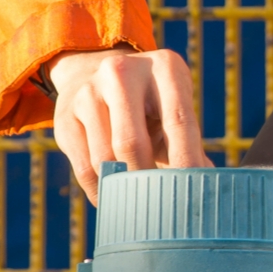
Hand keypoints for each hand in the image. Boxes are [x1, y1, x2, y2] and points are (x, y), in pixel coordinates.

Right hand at [46, 47, 212, 203]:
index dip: (187, 161)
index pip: (178, 122)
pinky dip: (100, 190)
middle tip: (161, 203)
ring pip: (104, 158)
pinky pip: (83, 166)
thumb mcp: (172, 109)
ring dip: (121, 185)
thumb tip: (207, 182)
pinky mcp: (65, 115)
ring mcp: (88, 91)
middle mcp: (122, 72)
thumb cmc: (148, 105)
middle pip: (131, 142)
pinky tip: (112, 198)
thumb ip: (189, 143)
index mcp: (164, 68)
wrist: (92, 74)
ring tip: (137, 200)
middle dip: (146, 178)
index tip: (195, 191)